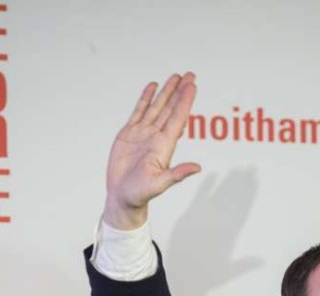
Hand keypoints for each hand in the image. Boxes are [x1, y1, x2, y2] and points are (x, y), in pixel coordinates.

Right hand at [102, 72, 201, 229]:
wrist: (122, 196)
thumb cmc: (140, 193)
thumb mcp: (160, 183)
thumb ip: (177, 174)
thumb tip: (197, 168)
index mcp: (164, 146)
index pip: (177, 118)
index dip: (185, 102)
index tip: (192, 86)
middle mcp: (156, 137)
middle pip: (170, 108)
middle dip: (180, 91)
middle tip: (190, 75)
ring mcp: (143, 134)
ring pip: (157, 107)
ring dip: (166, 92)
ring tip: (175, 77)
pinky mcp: (129, 134)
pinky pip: (139, 112)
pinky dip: (146, 99)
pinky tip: (152, 87)